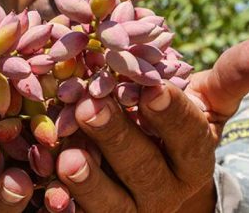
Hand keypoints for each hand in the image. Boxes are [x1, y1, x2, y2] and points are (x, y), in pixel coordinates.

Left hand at [56, 40, 248, 212]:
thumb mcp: (205, 102)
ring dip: (90, 182)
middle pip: (143, 168)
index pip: (187, 136)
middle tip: (91, 108)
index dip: (170, 114)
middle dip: (118, 138)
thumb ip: (229, 78)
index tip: (150, 87)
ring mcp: (130, 209)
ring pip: (111, 203)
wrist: (156, 177)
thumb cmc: (175, 127)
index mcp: (191, 157)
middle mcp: (164, 189)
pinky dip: (65, 207)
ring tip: (68, 159)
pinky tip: (48, 196)